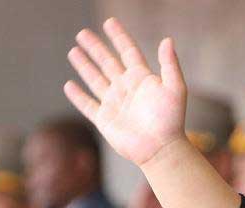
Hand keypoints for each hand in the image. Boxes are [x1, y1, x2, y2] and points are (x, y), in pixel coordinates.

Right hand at [64, 18, 186, 166]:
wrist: (160, 148)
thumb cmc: (171, 120)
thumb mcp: (175, 89)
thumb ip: (170, 64)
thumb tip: (167, 40)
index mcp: (142, 80)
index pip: (128, 52)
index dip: (119, 37)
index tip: (110, 22)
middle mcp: (127, 89)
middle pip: (108, 63)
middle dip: (96, 48)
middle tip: (83, 33)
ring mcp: (114, 104)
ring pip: (95, 80)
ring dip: (85, 66)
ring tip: (74, 51)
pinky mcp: (105, 120)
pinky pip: (88, 105)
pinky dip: (78, 96)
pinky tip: (69, 85)